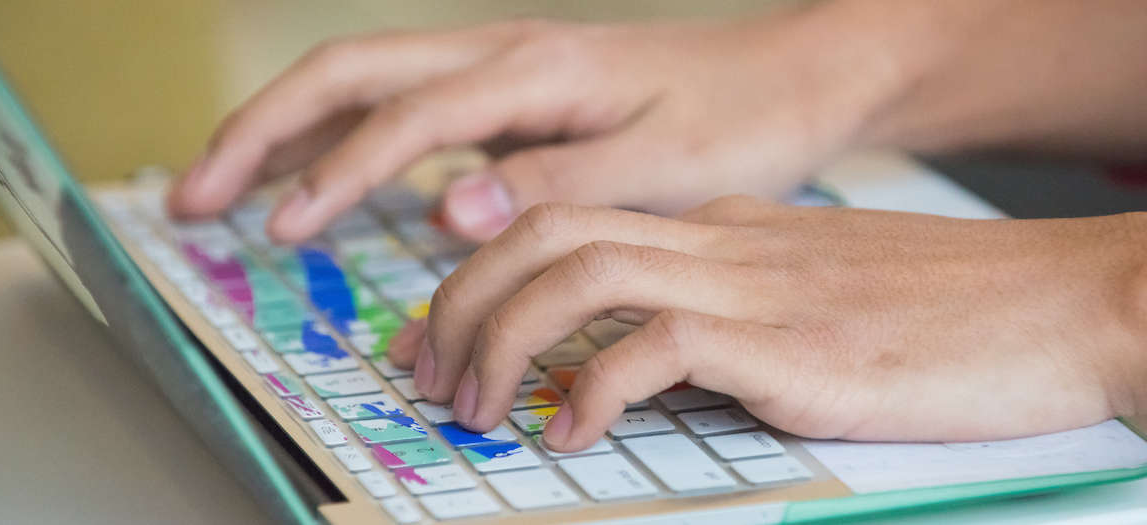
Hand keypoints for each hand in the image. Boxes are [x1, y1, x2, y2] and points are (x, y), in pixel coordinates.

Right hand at [166, 10, 892, 241]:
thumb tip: (450, 212)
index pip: (405, 117)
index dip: (335, 173)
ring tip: (216, 189)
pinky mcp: (504, 96)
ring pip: (360, 85)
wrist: (787, 74)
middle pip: (348, 73)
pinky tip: (310, 180)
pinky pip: (398, 110)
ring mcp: (496, 70)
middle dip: (261, 131)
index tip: (277, 230)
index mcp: (532, 69)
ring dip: (282, 132)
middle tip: (191, 197)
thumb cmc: (739, 117)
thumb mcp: (664, 164)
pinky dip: (338, 143)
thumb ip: (555, 185)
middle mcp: (499, 55)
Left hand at [388, 199, 1146, 450]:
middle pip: (550, 233)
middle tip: (432, 375)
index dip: (488, 277)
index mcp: (723, 229)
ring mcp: (751, 282)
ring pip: (579, 272)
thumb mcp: (817, 298)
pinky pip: (655, 344)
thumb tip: (655, 360)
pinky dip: (592, 386)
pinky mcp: (785, 338)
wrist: (1063, 302)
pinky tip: (570, 431)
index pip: (571, 224)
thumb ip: (735, 312)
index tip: (448, 337)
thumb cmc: (952, 311)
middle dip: (466, 299)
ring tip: (478, 407)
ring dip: (505, 338)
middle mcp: (721, 240)